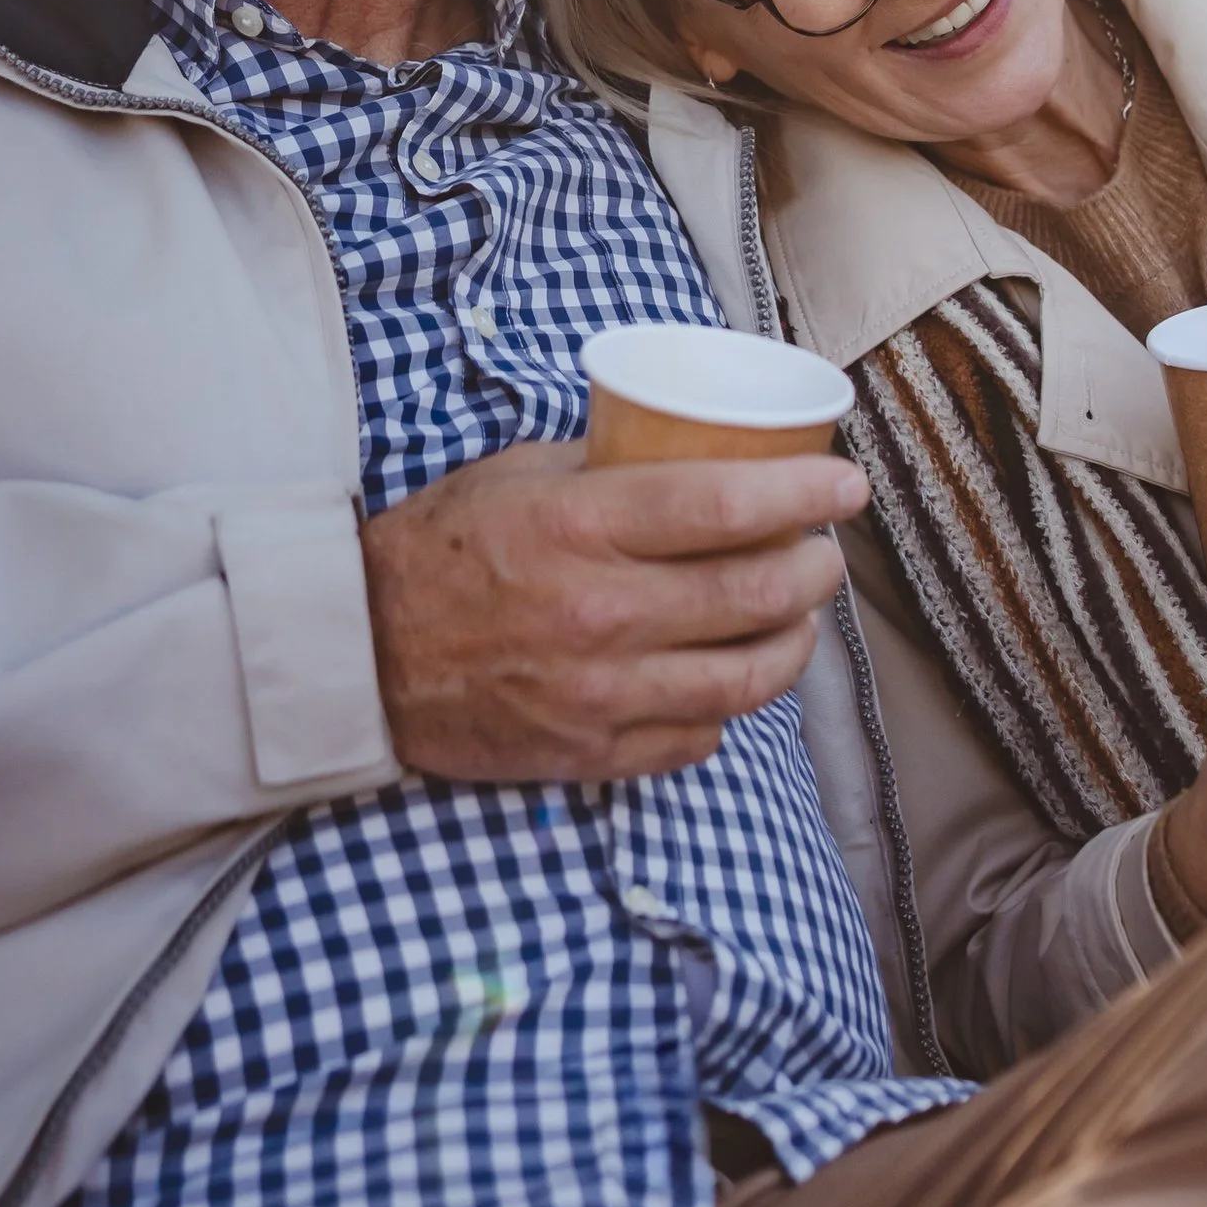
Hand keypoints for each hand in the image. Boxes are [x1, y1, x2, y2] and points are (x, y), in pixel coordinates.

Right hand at [361, 442, 868, 783]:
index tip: (847, 484)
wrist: (358, 656)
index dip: (806, 493)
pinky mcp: (592, 754)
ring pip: (747, 678)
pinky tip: (733, 674)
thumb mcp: (522, 476)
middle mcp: (602, 613)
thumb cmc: (441, 549)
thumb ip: (611, 469)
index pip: (728, 507)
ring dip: (795, 642)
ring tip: (800, 614)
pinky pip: (699, 737)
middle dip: (816, 567)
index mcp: (582, 527)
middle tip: (826, 550)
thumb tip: (701, 451)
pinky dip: (730, 706)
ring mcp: (600, 694)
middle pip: (758, 593)